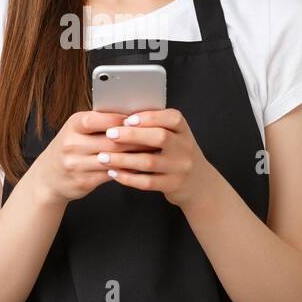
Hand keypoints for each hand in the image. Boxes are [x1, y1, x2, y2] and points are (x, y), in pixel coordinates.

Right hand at [31, 109, 151, 205]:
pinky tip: (139, 166)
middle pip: (109, 141)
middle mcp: (72, 144)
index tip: (138, 119)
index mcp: (72, 126)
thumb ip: (99, 122)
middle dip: (134, 139)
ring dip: (134, 156)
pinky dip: (127, 170)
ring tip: (152, 151)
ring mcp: (76, 165)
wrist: (48, 177)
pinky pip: (111, 175)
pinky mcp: (83, 182)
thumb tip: (130, 114)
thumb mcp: (77, 130)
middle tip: (155, 137)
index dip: (118, 120)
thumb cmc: (70, 147)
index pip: (96, 119)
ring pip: (113, 159)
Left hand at [98, 108, 218, 208]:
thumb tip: (120, 116)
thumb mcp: (174, 136)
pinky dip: (128, 178)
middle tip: (110, 134)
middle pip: (160, 138)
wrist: (198, 182)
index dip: (149, 117)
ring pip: (149, 162)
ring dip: (123, 159)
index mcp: (183, 130)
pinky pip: (147, 182)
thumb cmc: (177, 153)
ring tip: (103, 157)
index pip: (171, 118)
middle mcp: (184, 147)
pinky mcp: (172, 185)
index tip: (128, 119)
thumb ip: (154, 126)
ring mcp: (180, 168)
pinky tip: (114, 173)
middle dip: (132, 135)